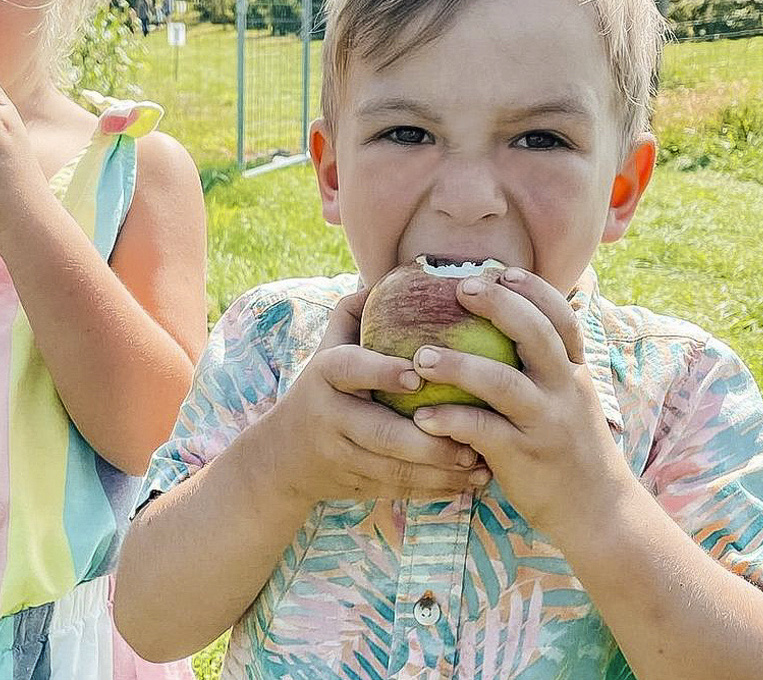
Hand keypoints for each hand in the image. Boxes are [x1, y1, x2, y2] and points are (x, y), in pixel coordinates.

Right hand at [263, 289, 489, 505]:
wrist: (282, 456)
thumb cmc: (321, 387)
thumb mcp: (327, 346)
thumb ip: (356, 311)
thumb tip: (402, 272)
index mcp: (323, 376)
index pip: (349, 370)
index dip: (381, 372)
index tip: (418, 374)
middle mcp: (328, 417)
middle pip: (379, 432)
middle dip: (428, 440)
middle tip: (471, 435)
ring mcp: (340, 456)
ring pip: (394, 470)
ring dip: (441, 470)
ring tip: (481, 462)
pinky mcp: (354, 485)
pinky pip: (399, 491)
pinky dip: (437, 490)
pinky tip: (472, 483)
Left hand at [409, 268, 633, 540]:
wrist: (597, 512)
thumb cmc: (568, 447)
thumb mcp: (568, 398)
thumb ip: (543, 365)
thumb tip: (506, 323)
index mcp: (573, 372)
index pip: (562, 318)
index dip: (533, 290)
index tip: (501, 271)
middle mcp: (564, 390)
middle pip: (537, 335)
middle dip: (499, 307)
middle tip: (460, 288)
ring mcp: (546, 423)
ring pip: (504, 383)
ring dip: (459, 365)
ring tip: (421, 357)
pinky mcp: (524, 456)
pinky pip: (483, 433)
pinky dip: (452, 422)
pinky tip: (422, 418)